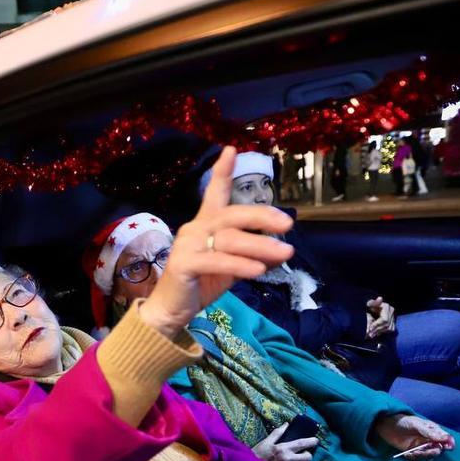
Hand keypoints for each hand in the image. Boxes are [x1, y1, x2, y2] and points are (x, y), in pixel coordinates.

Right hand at [141, 146, 294, 336]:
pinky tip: (259, 270)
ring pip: (229, 239)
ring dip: (261, 246)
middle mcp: (195, 228)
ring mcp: (187, 245)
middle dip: (261, 216)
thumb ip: (253, 254)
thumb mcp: (233, 267)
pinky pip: (218, 261)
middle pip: (231, 215)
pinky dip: (241, 265)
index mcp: (204, 224)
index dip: (222, 172)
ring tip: (285, 253)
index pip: (213, 193)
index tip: (231, 150)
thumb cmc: (201, 284)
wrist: (172, 310)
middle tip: (287, 224)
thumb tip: (283, 250)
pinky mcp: (184, 264)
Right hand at [253, 423, 317, 460]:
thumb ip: (278, 433)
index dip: (311, 441)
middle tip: (302, 453)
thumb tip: (286, 424)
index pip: (302, 443)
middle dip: (307, 454)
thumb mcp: (266, 442)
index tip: (316, 440)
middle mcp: (289, 460)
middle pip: (308, 457)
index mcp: (284, 449)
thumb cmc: (258, 455)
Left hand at [365, 296, 395, 338]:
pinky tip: (376, 333)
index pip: (384, 319)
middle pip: (387, 324)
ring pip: (389, 328)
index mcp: (386, 306)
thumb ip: (372, 302)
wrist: (370, 309)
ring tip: (371, 334)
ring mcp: (393, 316)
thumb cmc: (368, 306)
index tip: (370, 328)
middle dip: (378, 329)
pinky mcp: (393, 321)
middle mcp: (392, 311)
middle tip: (369, 334)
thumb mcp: (368, 304)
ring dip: (380, 332)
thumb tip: (380, 298)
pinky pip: (390, 329)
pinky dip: (383, 332)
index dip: (377, 324)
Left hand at [374, 414, 453, 460]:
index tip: (448, 447)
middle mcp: (429, 439)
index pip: (445, 439)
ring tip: (413, 452)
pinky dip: (414, 457)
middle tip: (424, 451)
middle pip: (438, 449)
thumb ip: (430, 432)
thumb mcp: (417, 425)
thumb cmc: (403, 421)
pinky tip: (407, 454)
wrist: (386, 424)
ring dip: (422, 455)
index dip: (449, 444)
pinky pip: (418, 458)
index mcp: (433, 430)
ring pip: (428, 455)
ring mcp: (421, 446)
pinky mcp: (413, 451)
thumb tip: (446, 438)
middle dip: (433, 452)